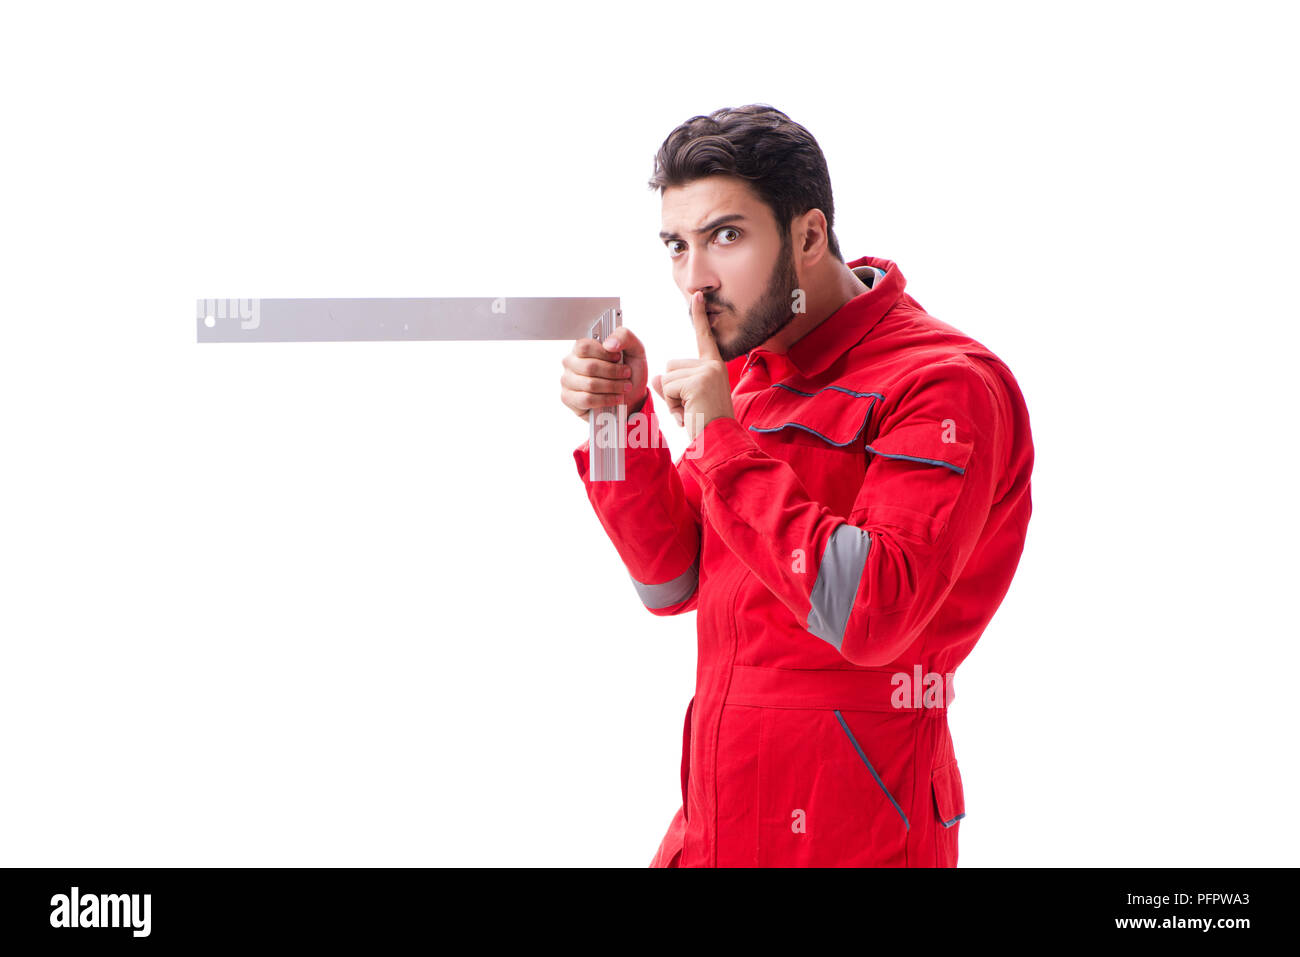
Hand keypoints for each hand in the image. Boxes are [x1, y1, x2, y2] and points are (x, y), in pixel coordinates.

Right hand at [559, 326, 648, 419]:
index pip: (584, 346)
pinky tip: (615, 398)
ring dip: (613, 387)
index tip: (618, 358)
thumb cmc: (630, 370)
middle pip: (589, 367)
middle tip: (626, 375)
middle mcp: (571, 362)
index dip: (603, 354)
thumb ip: (624, 337)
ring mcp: (568, 381)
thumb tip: (608, 344)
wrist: (633, 396)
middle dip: (613, 373)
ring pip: (590, 385)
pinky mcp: (569, 398)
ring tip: (624, 387)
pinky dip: (605, 400)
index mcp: (583, 347)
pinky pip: (586, 400)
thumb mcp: (634, 349)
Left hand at [651, 290, 735, 440]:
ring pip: (667, 378)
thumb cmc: (707, 426)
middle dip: (672, 390)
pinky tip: (688, 413)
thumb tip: (657, 377)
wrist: (721, 442)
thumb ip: (673, 386)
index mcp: (714, 367)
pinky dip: (672, 405)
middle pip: (670, 366)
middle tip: (690, 408)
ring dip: (671, 399)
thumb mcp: (687, 401)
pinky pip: (668, 388)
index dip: (698, 316)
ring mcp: (706, 372)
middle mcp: (712, 365)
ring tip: (689, 412)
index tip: (697, 295)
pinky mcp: (698, 382)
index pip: (703, 337)